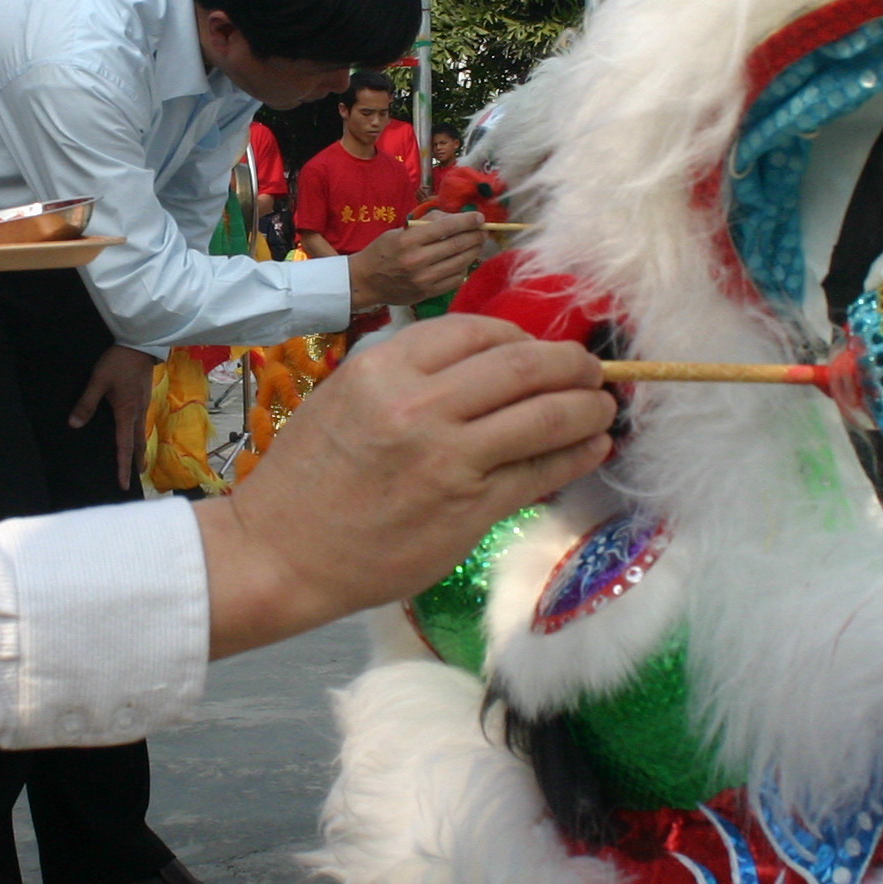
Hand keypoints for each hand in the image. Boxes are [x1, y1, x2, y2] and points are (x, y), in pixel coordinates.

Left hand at [66, 343, 161, 490]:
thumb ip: (86, 403)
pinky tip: (133, 433)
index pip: (125, 446)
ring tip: (136, 462)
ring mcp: (143, 405)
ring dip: (138, 450)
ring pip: (141, 434)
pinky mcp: (143, 397)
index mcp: (127, 413)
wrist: (140, 343)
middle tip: (133, 479)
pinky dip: (138, 435)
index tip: (123, 484)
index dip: (123, 466)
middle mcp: (138, 413)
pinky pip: (141, 423)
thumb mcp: (98, 380)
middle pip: (137, 444)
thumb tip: (74, 425)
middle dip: (135, 462)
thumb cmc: (118, 362)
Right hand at [193, 315, 612, 658]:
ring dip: (588, 406)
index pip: (478, 330)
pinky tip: (593, 447)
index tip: (537, 350)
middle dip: (571, 363)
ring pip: (546, 414)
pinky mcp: (469, 507)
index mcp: (384, 367)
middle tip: (591, 370)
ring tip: (603, 407)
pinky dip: (577, 454)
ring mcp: (449, 457)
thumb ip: (409, 375)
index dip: (521, 336)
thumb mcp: (346, 396)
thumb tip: (485, 366)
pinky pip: (541, 470)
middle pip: (524, 365)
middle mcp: (420, 403)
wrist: (279, 553)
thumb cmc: (307, 476)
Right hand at [346, 210, 484, 310]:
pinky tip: (464, 261)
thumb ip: (426, 224)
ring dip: (474, 251)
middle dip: (475, 236)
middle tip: (484, 230)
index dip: (467, 221)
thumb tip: (455, 218)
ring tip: (478, 243)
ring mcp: (424, 279)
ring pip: (460, 263)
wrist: (366, 281)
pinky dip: (464, 268)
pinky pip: (455, 279)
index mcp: (408, 241)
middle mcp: (417, 260)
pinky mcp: (428, 293)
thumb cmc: (382, 251)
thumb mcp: (399, 231)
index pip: (445, 227)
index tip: (480, 217)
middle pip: (457, 245)